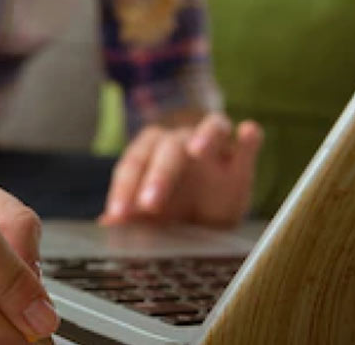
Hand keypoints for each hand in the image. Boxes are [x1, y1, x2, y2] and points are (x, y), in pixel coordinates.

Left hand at [99, 113, 261, 228]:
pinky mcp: (241, 158)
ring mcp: (214, 144)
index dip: (123, 189)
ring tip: (199, 150)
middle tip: (149, 205)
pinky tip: (248, 132)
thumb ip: (133, 215)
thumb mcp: (153, 214)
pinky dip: (249, 136)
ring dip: (204, 136)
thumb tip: (106, 225)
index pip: (133, 164)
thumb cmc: (172, 204)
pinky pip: (247, 140)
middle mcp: (180, 140)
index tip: (118, 216)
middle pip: (168, 149)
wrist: (210, 210)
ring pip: (209, 128)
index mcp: (149, 150)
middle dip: (158, 176)